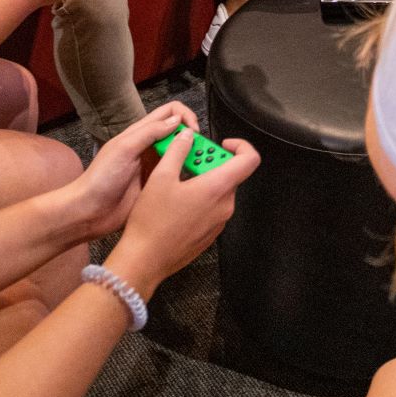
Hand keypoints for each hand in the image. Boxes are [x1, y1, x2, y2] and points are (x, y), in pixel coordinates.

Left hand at [47, 102, 201, 244]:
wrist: (89, 212)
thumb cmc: (100, 179)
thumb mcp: (124, 149)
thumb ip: (149, 132)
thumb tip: (176, 120)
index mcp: (140, 133)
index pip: (169, 113)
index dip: (185, 117)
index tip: (194, 132)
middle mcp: (149, 148)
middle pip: (178, 133)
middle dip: (193, 138)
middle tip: (201, 153)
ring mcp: (153, 167)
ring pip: (179, 154)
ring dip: (192, 157)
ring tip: (201, 167)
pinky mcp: (156, 186)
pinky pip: (175, 175)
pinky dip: (186, 175)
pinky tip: (192, 182)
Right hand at [103, 128, 259, 295]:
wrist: (145, 259)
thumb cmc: (152, 222)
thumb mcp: (161, 177)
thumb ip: (178, 151)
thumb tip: (187, 136)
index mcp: (217, 188)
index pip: (250, 160)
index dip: (241, 145)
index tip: (222, 143)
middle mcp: (225, 206)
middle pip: (231, 174)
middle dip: (211, 162)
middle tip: (186, 160)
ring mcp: (219, 222)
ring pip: (221, 191)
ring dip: (205, 179)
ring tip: (178, 180)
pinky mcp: (210, 234)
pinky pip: (213, 208)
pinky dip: (202, 197)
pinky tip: (178, 200)